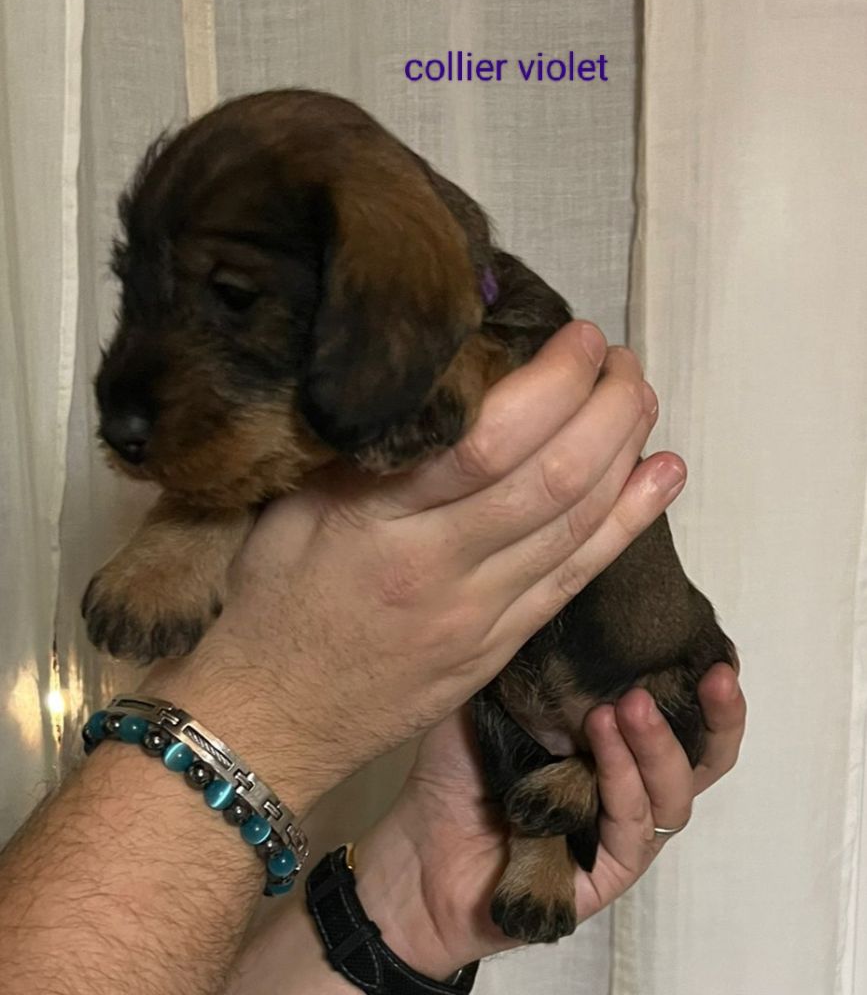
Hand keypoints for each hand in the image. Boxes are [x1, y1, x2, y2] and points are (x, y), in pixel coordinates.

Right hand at [150, 322, 685, 813]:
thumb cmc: (272, 601)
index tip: (581, 339)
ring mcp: (479, 615)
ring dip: (625, 455)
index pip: (488, 442)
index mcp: (378, 522)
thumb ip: (361, 451)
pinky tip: (662, 479)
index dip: (553, 384)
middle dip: (607, 408)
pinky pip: (575, 580)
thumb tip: (432, 382)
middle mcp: (441, 568)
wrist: (275, 719)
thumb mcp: (289, 508)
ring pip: (578, 527)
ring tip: (644, 402)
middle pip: (553, 480)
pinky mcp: (499, 647)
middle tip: (621, 361)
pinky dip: (627, 525)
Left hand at [354, 664, 745, 977]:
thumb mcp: (493, 698)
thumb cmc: (456, 771)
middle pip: (703, 761)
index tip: (715, 647)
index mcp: (615, 751)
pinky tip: (603, 738)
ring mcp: (620, 836)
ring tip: (631, 702)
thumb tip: (566, 595)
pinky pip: (630, 828)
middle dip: (719, 717)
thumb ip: (535, 662)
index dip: (707, 688)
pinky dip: (621, 780)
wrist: (415, 851)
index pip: (682, 720)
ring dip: (657, 744)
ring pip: (672, 794)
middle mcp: (628, 791)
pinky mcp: (604, 876)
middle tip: (715, 674)